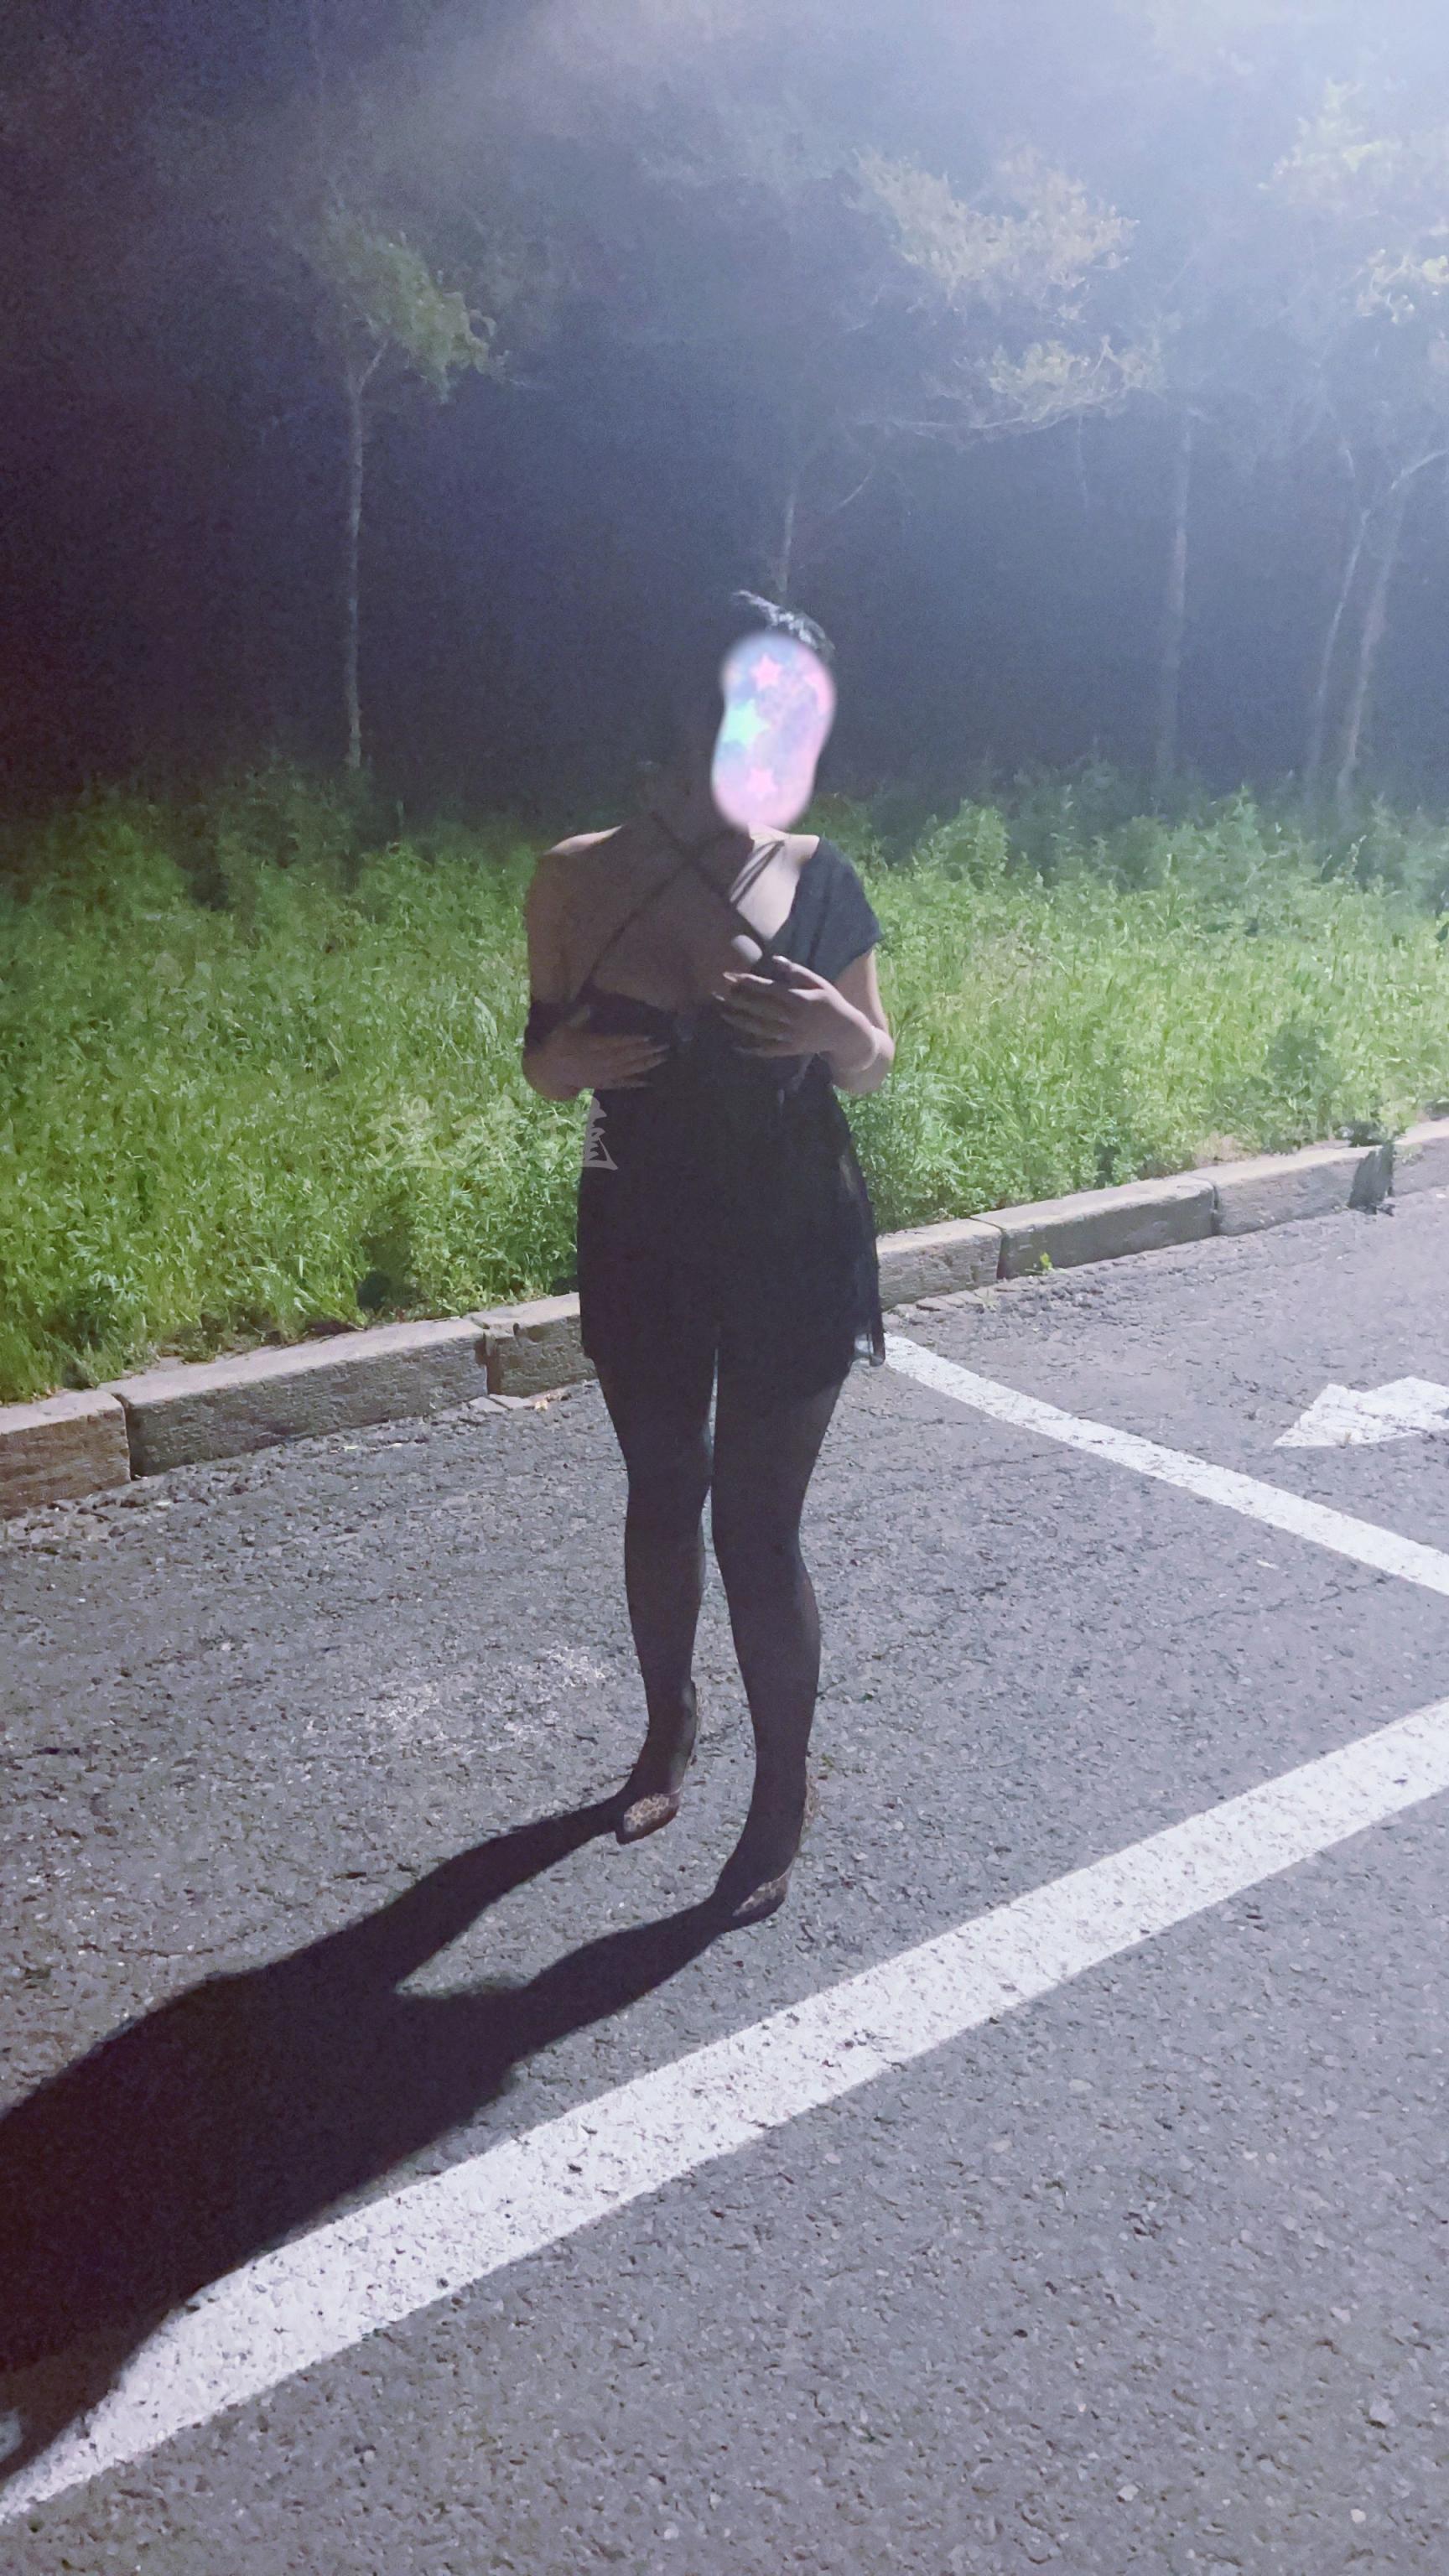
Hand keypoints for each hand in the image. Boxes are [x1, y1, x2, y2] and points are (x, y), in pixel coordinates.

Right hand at [533, 1010, 667, 1096]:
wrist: (548, 1071)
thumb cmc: (557, 1045)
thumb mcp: (564, 1028)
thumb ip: (579, 1017)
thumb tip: (591, 1005)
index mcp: (588, 1047)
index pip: (614, 1043)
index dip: (631, 1041)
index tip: (649, 1037)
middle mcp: (596, 1063)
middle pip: (625, 1057)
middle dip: (645, 1052)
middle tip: (664, 1047)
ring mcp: (599, 1075)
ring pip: (626, 1071)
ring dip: (645, 1065)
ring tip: (662, 1059)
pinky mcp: (600, 1084)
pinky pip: (619, 1085)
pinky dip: (633, 1084)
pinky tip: (648, 1082)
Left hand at [716, 961, 872, 1069]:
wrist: (847, 1033)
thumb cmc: (831, 1002)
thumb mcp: (819, 983)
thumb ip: (797, 972)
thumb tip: (775, 960)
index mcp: (800, 999)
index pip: (769, 989)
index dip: (748, 982)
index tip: (730, 976)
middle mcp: (794, 1018)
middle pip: (761, 1009)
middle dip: (738, 1000)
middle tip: (717, 993)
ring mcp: (792, 1035)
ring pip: (761, 1029)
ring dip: (741, 1022)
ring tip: (723, 1014)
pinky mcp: (791, 1049)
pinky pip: (769, 1050)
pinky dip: (753, 1050)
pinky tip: (737, 1046)